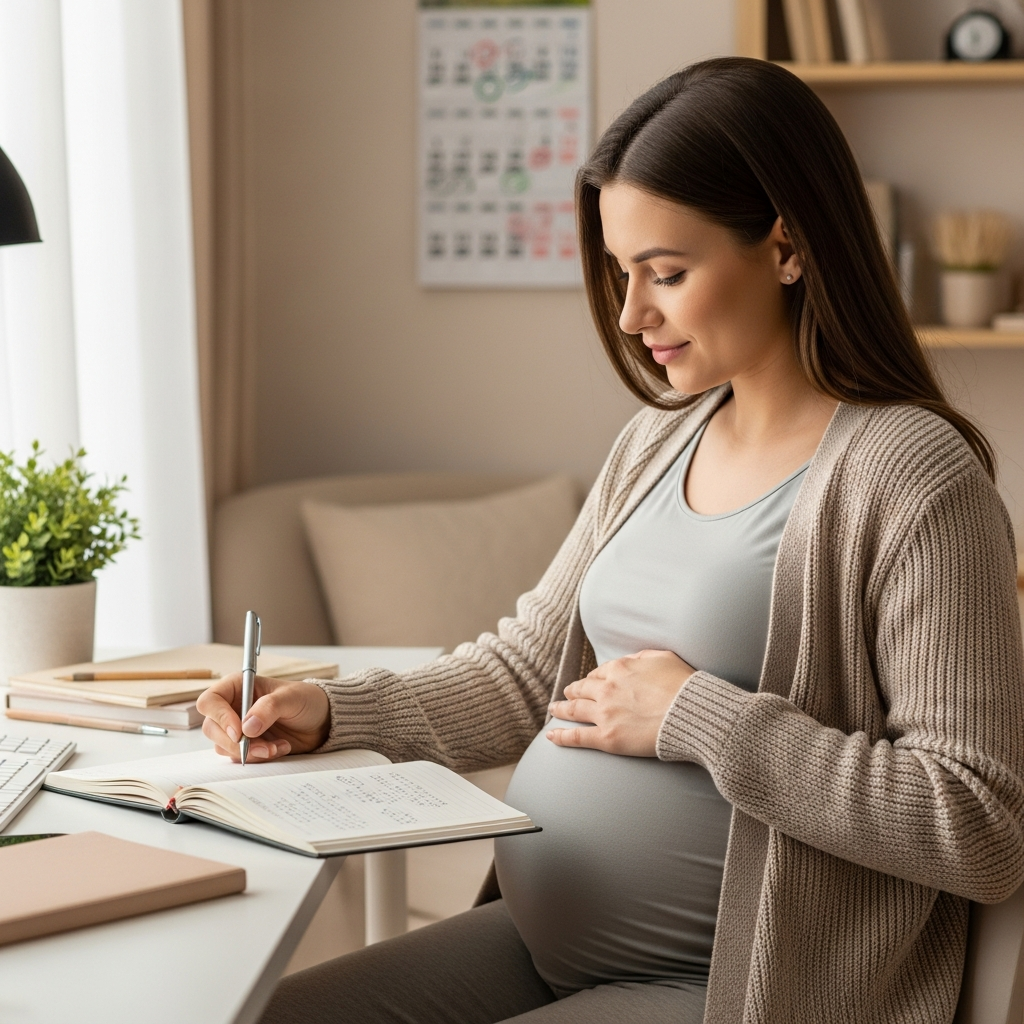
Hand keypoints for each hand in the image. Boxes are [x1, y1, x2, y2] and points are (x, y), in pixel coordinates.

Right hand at [197, 673, 330, 761]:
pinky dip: (259, 757)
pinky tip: (280, 748)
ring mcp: (237, 728)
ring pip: (224, 746)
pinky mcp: (246, 745)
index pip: (210, 701)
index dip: (219, 717)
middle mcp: (232, 707)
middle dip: (236, 742)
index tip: (238, 731)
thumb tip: (246, 727)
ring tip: (277, 747)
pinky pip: (239, 757)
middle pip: (212, 728)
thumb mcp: (292, 698)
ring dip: (250, 752)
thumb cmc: (306, 700)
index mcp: (238, 687)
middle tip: (263, 746)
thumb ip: (269, 708)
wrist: (321, 720)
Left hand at [546, 649, 694, 756]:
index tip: (590, 684)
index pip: (598, 674)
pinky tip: (551, 737)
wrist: (690, 713)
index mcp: (619, 669)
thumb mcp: (663, 657)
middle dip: (573, 691)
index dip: (593, 679)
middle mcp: (607, 689)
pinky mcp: (607, 738)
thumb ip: (642, 657)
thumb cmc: (683, 685)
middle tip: (567, 694)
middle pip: (582, 690)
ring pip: (574, 710)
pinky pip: (577, 737)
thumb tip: (630, 661)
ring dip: (561, 709)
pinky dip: (561, 736)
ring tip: (554, 709)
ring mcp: (604, 714)